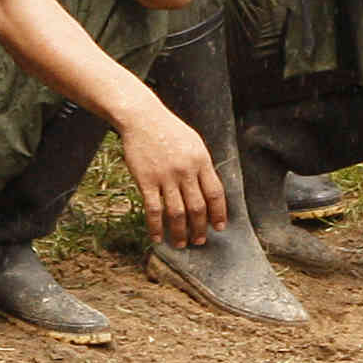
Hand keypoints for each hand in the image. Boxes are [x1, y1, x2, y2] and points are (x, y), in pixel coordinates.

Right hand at [117, 100, 227, 246]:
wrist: (142, 118)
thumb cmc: (169, 130)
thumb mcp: (194, 143)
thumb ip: (202, 166)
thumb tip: (210, 192)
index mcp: (201, 161)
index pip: (215, 193)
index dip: (219, 213)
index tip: (219, 227)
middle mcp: (186, 171)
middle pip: (197, 207)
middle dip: (200, 228)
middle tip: (200, 241)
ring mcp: (165, 177)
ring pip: (177, 213)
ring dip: (180, 232)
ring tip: (182, 244)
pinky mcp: (146, 180)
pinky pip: (153, 210)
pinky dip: (156, 227)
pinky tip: (158, 237)